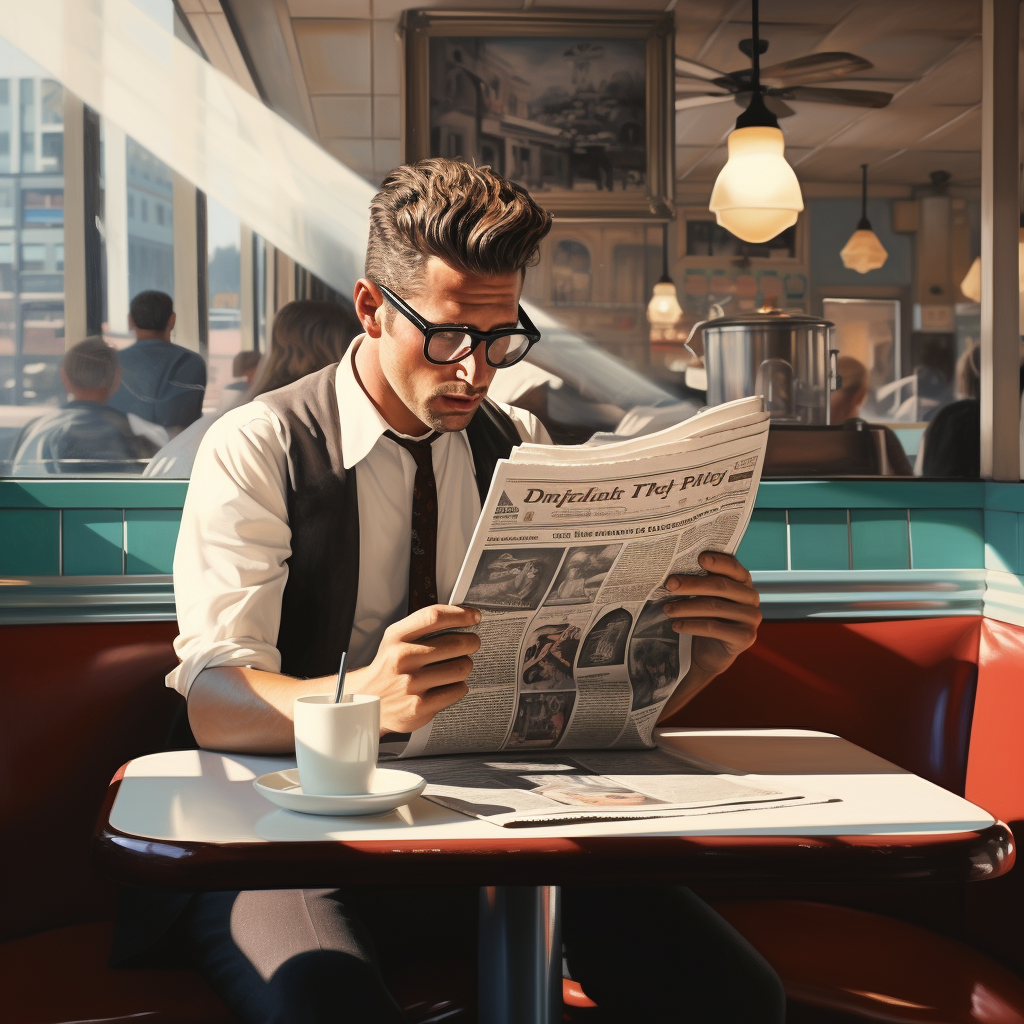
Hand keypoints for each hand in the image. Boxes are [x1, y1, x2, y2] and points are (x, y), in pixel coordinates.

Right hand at [346, 604, 480, 735]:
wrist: (368, 701)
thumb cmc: (389, 668)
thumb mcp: (396, 640)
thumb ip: (423, 626)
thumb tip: (462, 616)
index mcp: (396, 637)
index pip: (434, 617)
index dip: (460, 614)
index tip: (473, 616)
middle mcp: (402, 659)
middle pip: (455, 644)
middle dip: (471, 642)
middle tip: (472, 643)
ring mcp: (411, 684)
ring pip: (461, 668)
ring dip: (465, 665)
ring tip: (457, 666)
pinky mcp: (420, 707)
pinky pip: (457, 690)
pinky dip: (459, 686)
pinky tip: (449, 685)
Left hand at [663, 552, 760, 680]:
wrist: (710, 652)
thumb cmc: (705, 616)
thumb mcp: (704, 596)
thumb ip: (700, 581)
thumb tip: (676, 572)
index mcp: (743, 581)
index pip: (733, 567)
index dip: (718, 561)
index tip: (700, 558)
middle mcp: (751, 597)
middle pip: (720, 586)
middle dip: (692, 584)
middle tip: (669, 584)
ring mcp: (751, 618)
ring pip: (715, 607)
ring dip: (686, 607)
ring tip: (667, 609)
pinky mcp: (745, 637)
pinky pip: (714, 628)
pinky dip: (691, 625)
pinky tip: (675, 625)